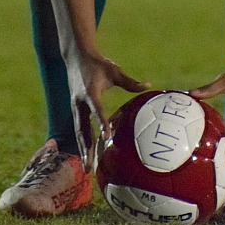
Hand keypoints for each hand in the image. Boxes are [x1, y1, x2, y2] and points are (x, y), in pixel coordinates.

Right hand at [67, 53, 150, 171]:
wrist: (76, 57)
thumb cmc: (98, 64)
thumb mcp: (114, 70)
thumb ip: (130, 82)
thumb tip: (149, 87)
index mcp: (91, 92)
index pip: (97, 110)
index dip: (102, 123)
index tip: (108, 136)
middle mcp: (80, 102)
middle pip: (82, 129)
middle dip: (86, 148)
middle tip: (90, 166)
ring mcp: (75, 107)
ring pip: (79, 132)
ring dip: (82, 150)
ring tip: (86, 168)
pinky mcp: (75, 109)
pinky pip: (79, 128)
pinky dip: (82, 142)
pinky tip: (86, 155)